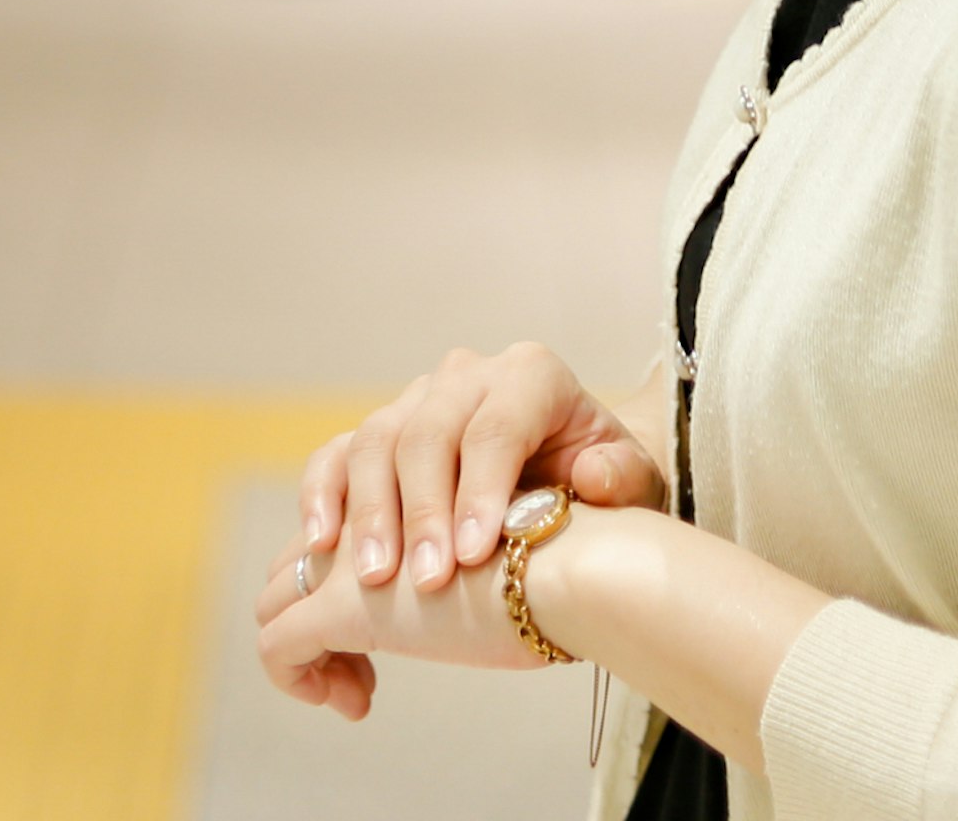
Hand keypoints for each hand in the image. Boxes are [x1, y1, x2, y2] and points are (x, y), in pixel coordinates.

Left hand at [251, 526, 554, 719]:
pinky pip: (278, 644)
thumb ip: (451, 542)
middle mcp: (364, 507)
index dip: (342, 576)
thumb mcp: (501, 537)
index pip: (337, 517)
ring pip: (279, 596)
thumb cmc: (568, 556)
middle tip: (366, 678)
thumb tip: (422, 580)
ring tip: (361, 695)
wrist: (582, 565)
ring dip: (315, 654)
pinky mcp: (344, 602)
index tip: (378, 627)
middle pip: (298, 560)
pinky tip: (357, 704)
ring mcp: (348, 552)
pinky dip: (299, 679)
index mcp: (404, 471)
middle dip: (319, 618)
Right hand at [301, 345, 665, 601]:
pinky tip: (322, 545)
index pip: (495, 427)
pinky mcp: (379, 434)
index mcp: (531, 375)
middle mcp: (467, 376)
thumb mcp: (635, 486)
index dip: (478, 489)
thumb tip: (592, 477)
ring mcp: (416, 400)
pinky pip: (336, 454)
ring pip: (375, 442)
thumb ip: (622, 479)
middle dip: (422, 512)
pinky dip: (324, 495)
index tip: (470, 557)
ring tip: (375, 580)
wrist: (573, 477)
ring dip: (370, 514)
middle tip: (425, 582)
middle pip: (427, 434)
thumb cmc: (605, 488)